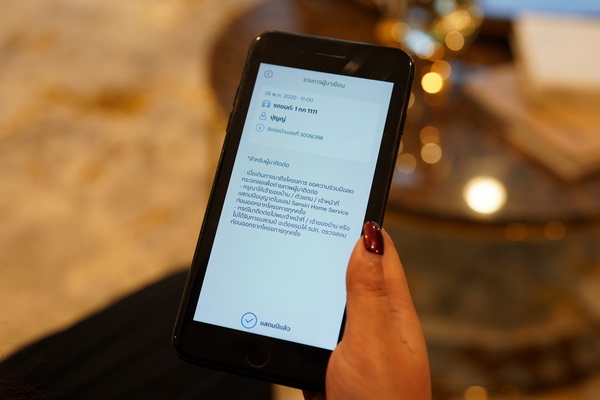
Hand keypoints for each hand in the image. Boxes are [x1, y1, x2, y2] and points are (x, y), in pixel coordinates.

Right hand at [304, 221, 430, 399]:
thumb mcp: (372, 341)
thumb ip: (367, 292)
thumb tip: (368, 237)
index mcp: (392, 313)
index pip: (382, 255)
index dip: (364, 227)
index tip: (345, 199)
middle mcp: (376, 326)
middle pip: (354, 277)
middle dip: (331, 253)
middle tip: (310, 223)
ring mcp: (354, 349)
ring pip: (330, 306)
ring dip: (314, 289)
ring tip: (295, 263)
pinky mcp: (333, 368)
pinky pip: (315, 334)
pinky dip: (301, 322)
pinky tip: (287, 316)